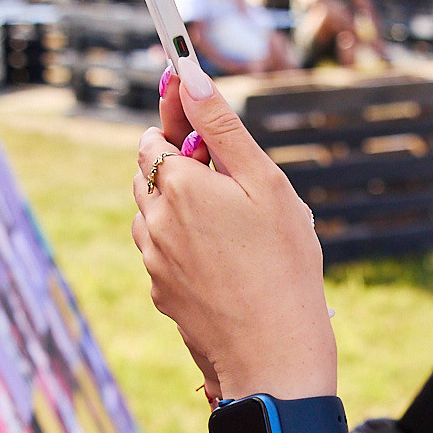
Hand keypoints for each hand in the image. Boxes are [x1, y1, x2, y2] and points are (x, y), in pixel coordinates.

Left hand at [133, 65, 335, 400]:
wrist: (273, 356)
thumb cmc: (282, 265)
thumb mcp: (265, 184)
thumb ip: (224, 128)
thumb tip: (189, 76)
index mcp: (178, 186)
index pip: (156, 137)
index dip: (176, 120)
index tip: (191, 108)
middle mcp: (154, 221)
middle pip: (149, 173)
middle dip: (179, 161)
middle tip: (226, 167)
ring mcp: (153, 261)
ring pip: (152, 213)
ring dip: (179, 202)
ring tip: (230, 216)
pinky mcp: (161, 293)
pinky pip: (163, 251)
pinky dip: (183, 241)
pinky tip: (225, 257)